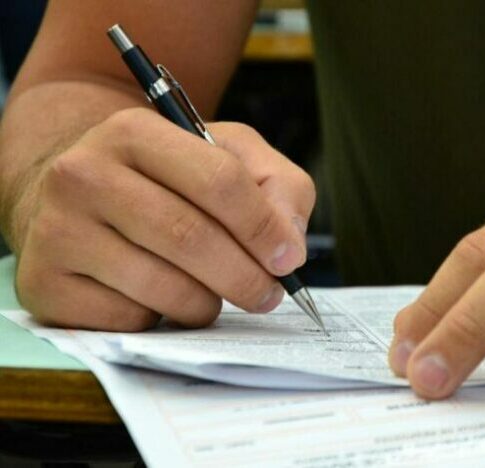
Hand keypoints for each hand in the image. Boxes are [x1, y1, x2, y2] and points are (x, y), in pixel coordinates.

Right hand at [14, 108, 314, 330]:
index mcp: (134, 132)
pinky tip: (159, 299)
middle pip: (190, 238)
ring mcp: (56, 231)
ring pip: (162, 287)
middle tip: (267, 295)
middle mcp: (83, 175)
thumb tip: (288, 246)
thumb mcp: (227, 157)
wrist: (78, 196)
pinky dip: (161, 320)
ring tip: (212, 294)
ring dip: (206, 304)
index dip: (264, 227)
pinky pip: (128, 321)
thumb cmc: (165, 179)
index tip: (288, 259)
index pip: (218, 181)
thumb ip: (276, 187)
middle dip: (245, 277)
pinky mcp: (44, 284)